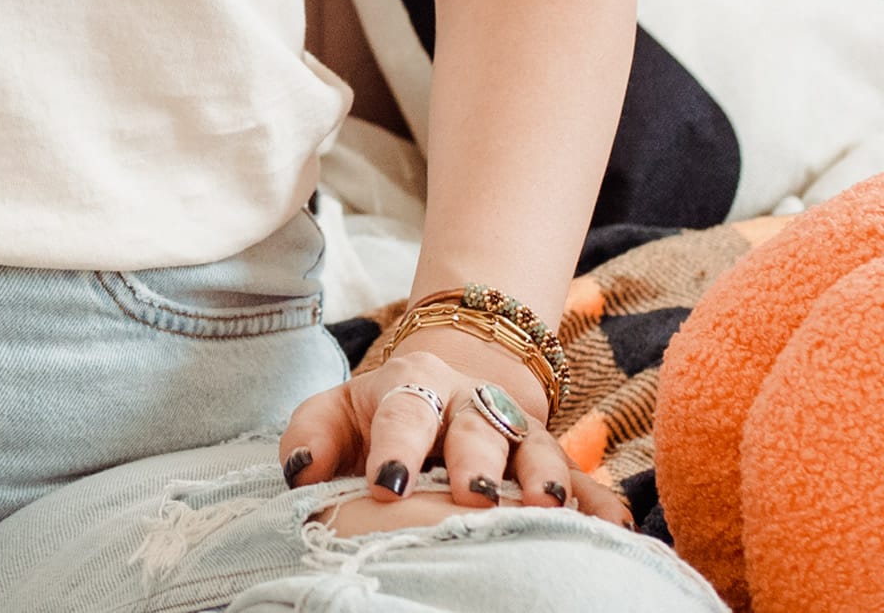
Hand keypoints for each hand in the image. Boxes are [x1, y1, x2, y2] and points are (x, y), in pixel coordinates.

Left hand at [277, 324, 636, 528]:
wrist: (440, 395)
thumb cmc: (376, 420)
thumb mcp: (336, 415)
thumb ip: (310, 435)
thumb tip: (300, 469)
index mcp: (412, 385)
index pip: (402, 410)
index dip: (396, 445)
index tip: (388, 484)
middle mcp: (470, 401)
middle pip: (475, 424)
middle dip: (475, 458)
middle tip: (474, 495)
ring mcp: (517, 430)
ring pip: (535, 446)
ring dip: (542, 474)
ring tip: (545, 505)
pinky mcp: (554, 464)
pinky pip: (584, 480)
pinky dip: (599, 501)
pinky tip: (614, 529)